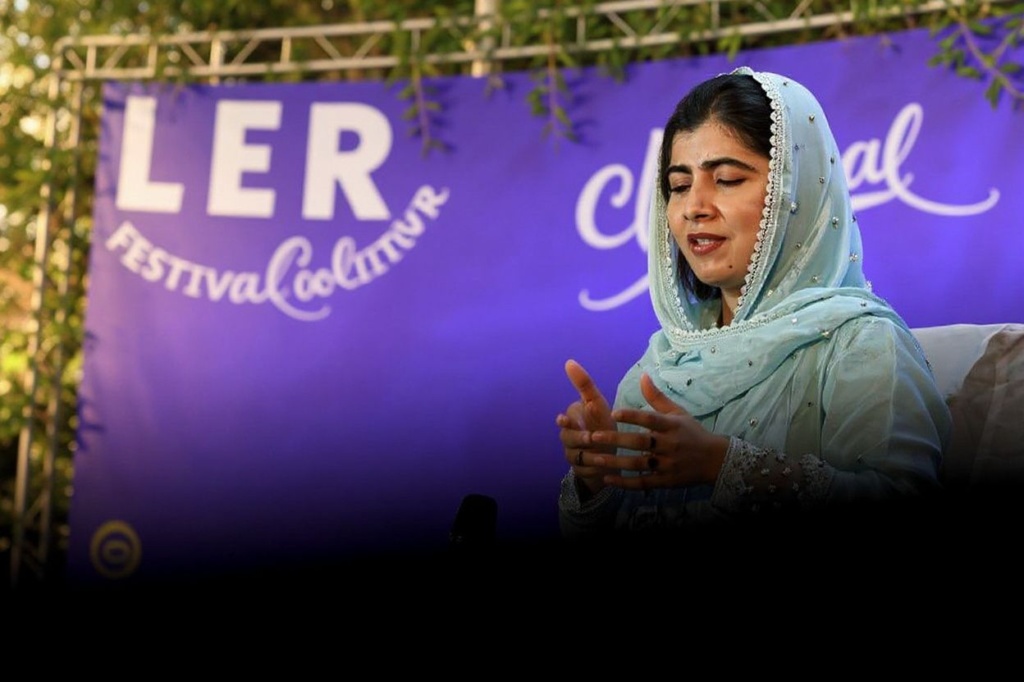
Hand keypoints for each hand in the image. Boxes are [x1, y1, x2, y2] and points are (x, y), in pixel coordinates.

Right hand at [555, 359, 618, 496]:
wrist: (608, 454)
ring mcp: (572, 453)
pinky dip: (594, 469)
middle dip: (579, 438)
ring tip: (603, 458)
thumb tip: (568, 361)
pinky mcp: (579, 469)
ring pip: (576, 455)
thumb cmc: (603, 423)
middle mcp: (568, 435)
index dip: (568, 419)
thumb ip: (585, 385)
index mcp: (573, 417)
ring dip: (589, 456)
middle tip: (591, 438)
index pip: (568, 416)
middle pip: (568, 437)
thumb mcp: (598, 404)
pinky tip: (605, 469)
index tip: (565, 419)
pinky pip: (584, 470)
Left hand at [589, 372, 728, 489]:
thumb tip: (643, 376)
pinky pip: (643, 483)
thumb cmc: (692, 433)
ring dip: (615, 462)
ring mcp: (667, 465)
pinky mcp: (666, 482)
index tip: (613, 413)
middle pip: (640, 443)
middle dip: (616, 439)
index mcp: (672, 426)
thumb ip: (657, 397)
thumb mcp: (678, 413)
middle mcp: (669, 445)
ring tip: (594, 458)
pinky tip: (607, 479)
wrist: (715, 460)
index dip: (632, 416)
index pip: (650, 419)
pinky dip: (625, 483)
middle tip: (593, 436)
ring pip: (638, 465)